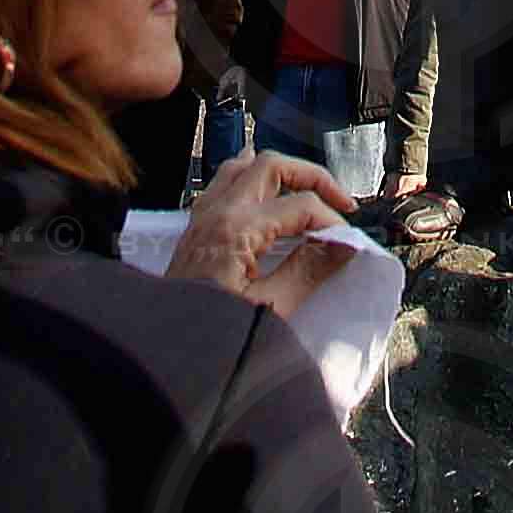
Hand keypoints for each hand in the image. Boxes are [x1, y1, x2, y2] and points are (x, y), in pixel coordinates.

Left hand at [171, 149, 352, 320]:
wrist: (166, 347)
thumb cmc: (210, 333)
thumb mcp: (269, 308)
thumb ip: (307, 271)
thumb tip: (341, 245)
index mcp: (237, 229)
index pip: (299, 205)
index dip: (331, 219)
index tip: (346, 241)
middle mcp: (218, 212)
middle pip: (272, 165)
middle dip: (311, 177)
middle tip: (338, 201)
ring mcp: (204, 216)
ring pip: (243, 166)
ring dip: (280, 173)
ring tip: (306, 190)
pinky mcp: (196, 226)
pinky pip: (223, 183)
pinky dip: (250, 179)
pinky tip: (263, 194)